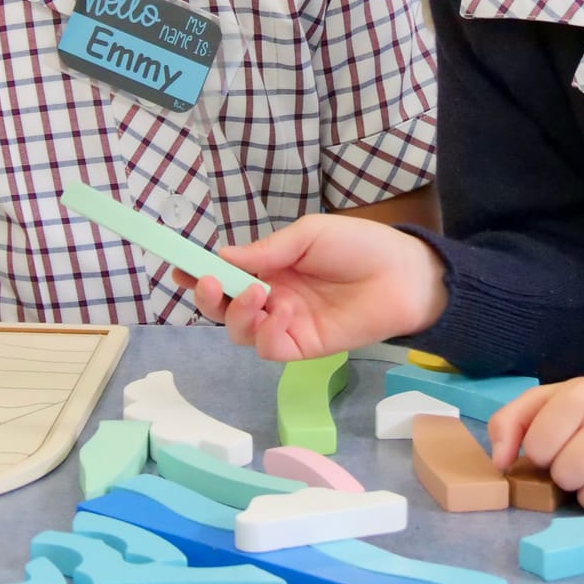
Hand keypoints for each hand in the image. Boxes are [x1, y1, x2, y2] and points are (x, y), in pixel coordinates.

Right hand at [180, 215, 448, 362]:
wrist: (404, 275)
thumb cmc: (360, 246)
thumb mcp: (309, 235)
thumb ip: (267, 251)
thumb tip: (222, 257)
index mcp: (271, 268)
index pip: (226, 274)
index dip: (199, 273)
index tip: (178, 267)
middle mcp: (272, 298)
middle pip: (223, 309)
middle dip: (208, 298)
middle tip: (209, 283)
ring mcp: (286, 325)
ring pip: (240, 332)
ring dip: (238, 314)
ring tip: (258, 294)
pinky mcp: (303, 348)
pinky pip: (269, 348)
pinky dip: (267, 332)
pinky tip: (283, 312)